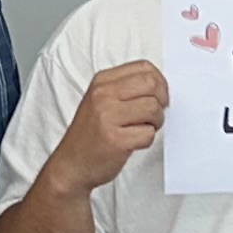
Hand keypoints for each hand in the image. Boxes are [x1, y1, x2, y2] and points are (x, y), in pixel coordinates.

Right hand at [40, 61, 168, 197]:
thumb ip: (126, 89)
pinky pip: (148, 134)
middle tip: (154, 114)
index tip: (159, 96)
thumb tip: (160, 86)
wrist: (70, 164)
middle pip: (152, 85)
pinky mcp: (116, 140)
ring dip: (156, 123)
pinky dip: (146, 140)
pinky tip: (133, 142)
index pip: (143, 67)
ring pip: (154, 109)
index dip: (159, 82)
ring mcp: (108, 117)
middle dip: (162, 101)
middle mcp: (103, 95)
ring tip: (142, 129)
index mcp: (101, 82)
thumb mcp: (100, 101)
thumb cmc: (90, 134)